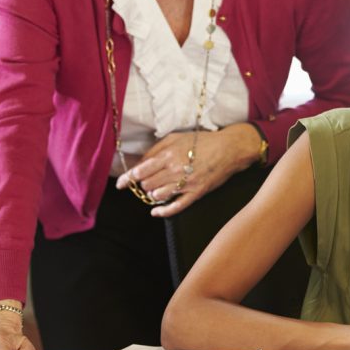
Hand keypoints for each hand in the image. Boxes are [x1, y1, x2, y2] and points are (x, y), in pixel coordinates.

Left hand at [116, 123, 261, 217]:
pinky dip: (163, 211)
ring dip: (153, 194)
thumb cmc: (202, 141)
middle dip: (143, 184)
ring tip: (156, 189)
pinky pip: (176, 207)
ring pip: (158, 195)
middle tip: (147, 181)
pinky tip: (155, 211)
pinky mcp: (196, 193)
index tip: (120, 184)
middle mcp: (175, 170)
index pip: (141, 170)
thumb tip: (140, 162)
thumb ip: (156, 149)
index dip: (127, 179)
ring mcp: (186, 183)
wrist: (229, 149)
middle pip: (147, 184)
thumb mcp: (176, 137)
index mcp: (168, 155)